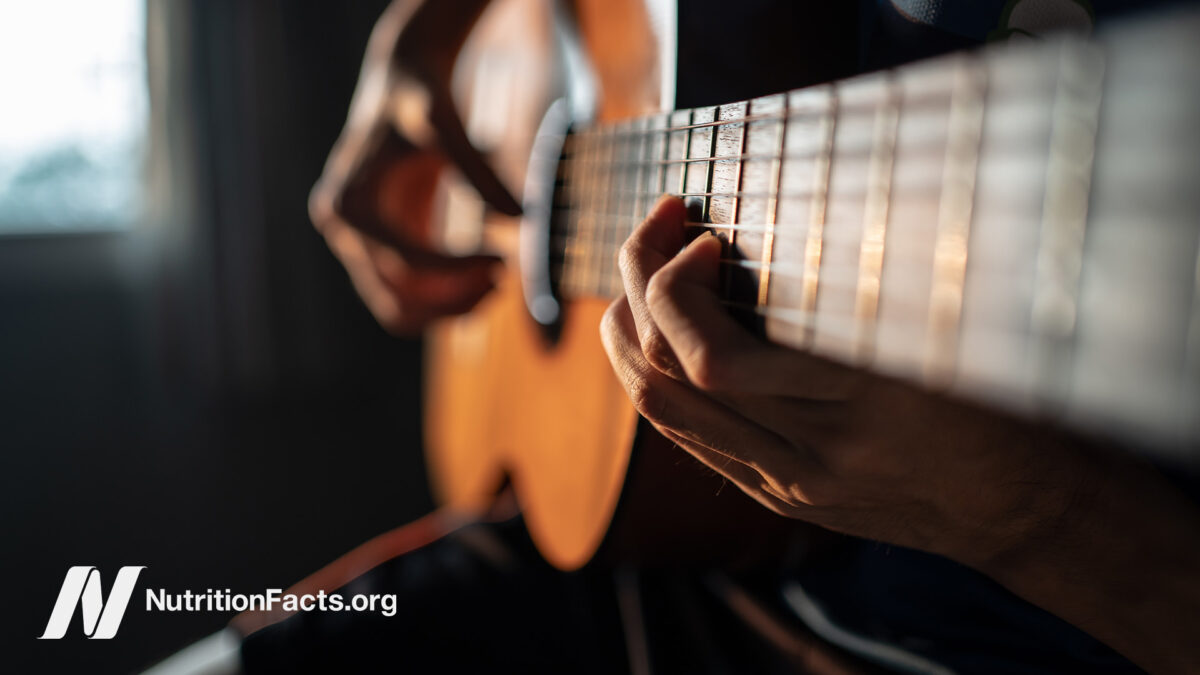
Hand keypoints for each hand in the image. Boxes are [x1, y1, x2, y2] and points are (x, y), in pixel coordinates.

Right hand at [309, 0, 519, 334]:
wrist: (403, 75)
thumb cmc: (420, 92)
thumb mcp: (446, 122)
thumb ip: (480, 170)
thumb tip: (522, 219)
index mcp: (349, 204)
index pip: (405, 267)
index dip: (458, 273)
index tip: (502, 257)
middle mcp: (343, 231)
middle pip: (399, 302)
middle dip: (454, 298)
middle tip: (503, 273)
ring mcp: (357, 243)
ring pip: (402, 312)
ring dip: (452, 308)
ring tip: (497, 277)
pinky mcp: (379, 248)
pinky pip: (410, 298)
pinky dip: (447, 300)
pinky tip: (486, 274)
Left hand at [600, 195, 1090, 567]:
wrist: (1025, 509)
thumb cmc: (1008, 400)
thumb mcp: (959, 329)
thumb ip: (879, 281)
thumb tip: (812, 196)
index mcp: (859, 405)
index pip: (712, 359)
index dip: (682, 283)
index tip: (706, 233)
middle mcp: (807, 455)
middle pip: (667, 375)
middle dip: (640, 282)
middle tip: (658, 223)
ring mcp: (785, 481)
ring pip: (661, 410)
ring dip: (630, 331)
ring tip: (643, 270)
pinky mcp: (777, 494)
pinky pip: (685, 433)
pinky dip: (654, 372)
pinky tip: (660, 328)